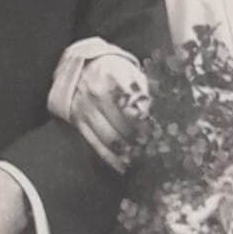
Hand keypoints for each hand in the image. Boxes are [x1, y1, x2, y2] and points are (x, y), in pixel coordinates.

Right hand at [69, 51, 149, 172]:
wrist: (80, 67)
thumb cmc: (112, 70)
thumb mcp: (129, 71)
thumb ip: (142, 90)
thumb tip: (149, 114)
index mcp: (112, 74)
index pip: (131, 100)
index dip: (144, 118)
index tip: (154, 129)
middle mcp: (96, 91)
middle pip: (122, 122)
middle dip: (139, 137)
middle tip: (151, 146)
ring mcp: (86, 108)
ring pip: (109, 137)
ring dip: (127, 151)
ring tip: (140, 157)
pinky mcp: (78, 122)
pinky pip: (96, 144)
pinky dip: (111, 158)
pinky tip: (123, 166)